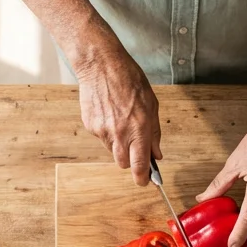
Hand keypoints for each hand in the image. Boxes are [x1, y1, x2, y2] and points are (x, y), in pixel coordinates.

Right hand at [75, 48, 161, 185]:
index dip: (142, 178)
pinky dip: (108, 131)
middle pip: (123, 163)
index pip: (139, 165)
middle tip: (135, 148)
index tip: (145, 181)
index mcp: (139, 128)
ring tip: (121, 120)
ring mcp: (102, 131)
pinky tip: (110, 113)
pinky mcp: (90, 125)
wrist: (100, 65)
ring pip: (112, 150)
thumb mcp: (151, 104)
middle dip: (130, 161)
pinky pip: (102, 137)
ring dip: (119, 144)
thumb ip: (154, 132)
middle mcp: (120, 133)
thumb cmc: (129, 79)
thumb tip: (156, 154)